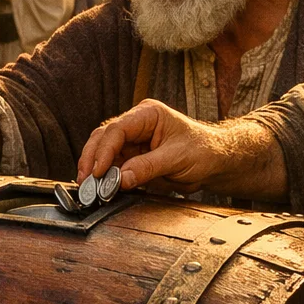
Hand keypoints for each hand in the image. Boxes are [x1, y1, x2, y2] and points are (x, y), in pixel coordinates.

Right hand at [77, 99, 276, 195]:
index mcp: (147, 114)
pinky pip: (113, 166)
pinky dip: (105, 177)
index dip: (104, 151)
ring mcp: (133, 142)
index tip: (97, 171)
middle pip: (103, 138)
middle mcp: (136, 125)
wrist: (217, 163)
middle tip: (85, 180)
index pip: (117, 129)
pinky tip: (101, 188)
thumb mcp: (177, 158)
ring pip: (104, 152)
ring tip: (90, 188)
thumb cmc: (204, 151)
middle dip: (92, 159)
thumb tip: (121, 178)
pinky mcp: (133, 158)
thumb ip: (148, 167)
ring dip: (95, 169)